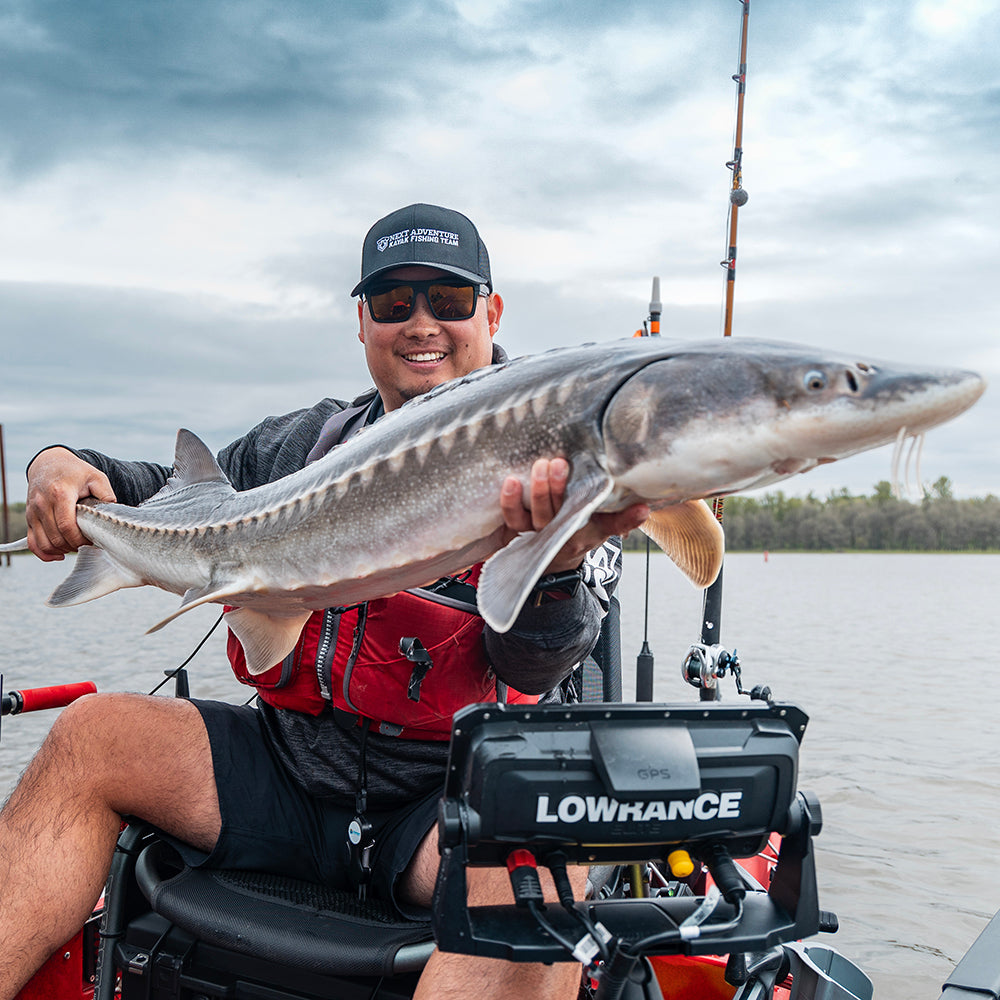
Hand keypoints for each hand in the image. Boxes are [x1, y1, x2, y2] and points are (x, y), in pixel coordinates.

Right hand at [25, 448, 116, 560]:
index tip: (93, 541)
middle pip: (56, 537)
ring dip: (61, 550)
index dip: (80, 540)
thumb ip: (106, 495)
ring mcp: (33, 511)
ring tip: (76, 547)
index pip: (67, 526)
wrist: (50, 463)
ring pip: (43, 543)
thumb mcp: (96, 477)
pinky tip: (59, 554)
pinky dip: (43, 552)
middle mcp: (42, 503)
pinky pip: (32, 542)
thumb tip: (113, 515)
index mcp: (60, 494)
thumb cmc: (75, 471)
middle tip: (88, 545)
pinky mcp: (29, 517)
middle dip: (74, 546)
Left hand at [499, 458, 647, 573]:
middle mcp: (564, 533)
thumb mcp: (602, 526)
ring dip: (538, 491)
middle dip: (560, 488)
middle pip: (562, 513)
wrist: (552, 556)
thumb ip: (621, 517)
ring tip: (539, 466)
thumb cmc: (580, 530)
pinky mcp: (517, 530)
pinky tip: (510, 481)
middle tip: (560, 463)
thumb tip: (645, 508)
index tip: (641, 508)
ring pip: (537, 515)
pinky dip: (510, 501)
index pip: (610, 525)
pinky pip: (513, 518)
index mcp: (589, 532)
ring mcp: (540, 532)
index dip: (626, 518)